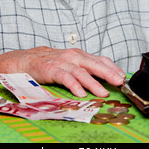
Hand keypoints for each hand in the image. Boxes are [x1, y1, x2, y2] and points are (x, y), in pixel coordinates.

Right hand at [0, 47, 125, 97]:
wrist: (25, 60)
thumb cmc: (50, 63)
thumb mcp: (70, 63)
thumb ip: (85, 69)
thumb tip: (106, 80)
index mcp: (79, 55)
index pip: (100, 59)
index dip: (112, 68)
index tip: (123, 77)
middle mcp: (73, 56)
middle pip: (94, 64)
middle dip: (109, 73)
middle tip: (119, 83)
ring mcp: (62, 62)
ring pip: (81, 72)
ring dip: (93, 83)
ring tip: (103, 93)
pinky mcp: (51, 70)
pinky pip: (65, 77)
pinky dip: (73, 85)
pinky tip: (81, 93)